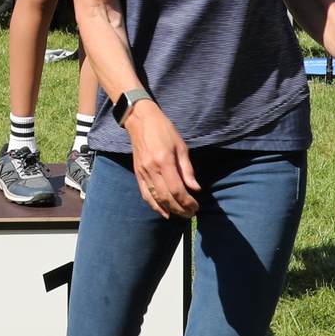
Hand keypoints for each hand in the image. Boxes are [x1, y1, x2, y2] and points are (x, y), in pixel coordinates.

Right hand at [125, 101, 198, 217]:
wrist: (141, 121)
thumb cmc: (164, 130)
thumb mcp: (181, 146)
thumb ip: (187, 169)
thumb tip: (195, 188)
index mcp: (164, 161)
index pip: (177, 189)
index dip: (187, 201)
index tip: (196, 206)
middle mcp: (152, 169)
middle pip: (166, 197)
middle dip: (180, 208)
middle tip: (191, 213)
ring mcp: (143, 172)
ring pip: (155, 198)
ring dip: (169, 209)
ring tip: (181, 215)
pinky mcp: (137, 173)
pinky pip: (145, 193)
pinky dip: (154, 205)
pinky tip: (163, 212)